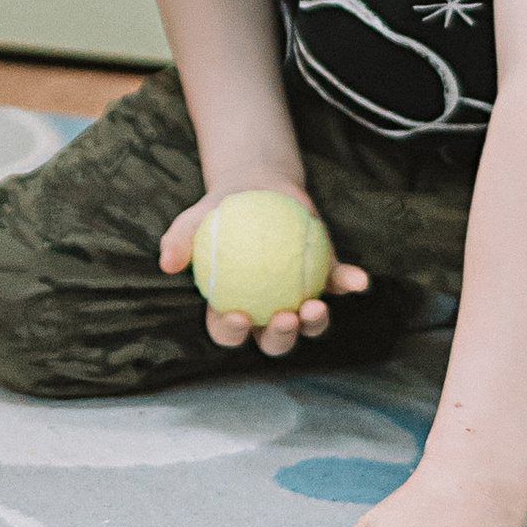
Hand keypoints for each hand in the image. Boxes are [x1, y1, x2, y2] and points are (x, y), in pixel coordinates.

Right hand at [157, 176, 369, 357]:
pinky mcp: (326, 278)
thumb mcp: (194, 219)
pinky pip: (339, 283)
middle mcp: (267, 311)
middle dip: (281, 338)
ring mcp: (299, 297)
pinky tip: (359, 280)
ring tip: (316, 306)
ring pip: (310, 323)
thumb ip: (178, 240)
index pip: (229, 331)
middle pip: (274, 340)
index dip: (233, 332)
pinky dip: (350, 284)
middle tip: (285, 317)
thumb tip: (167, 263)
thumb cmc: (218, 209)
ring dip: (316, 323)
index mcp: (233, 308)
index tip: (237, 314)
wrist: (256, 186)